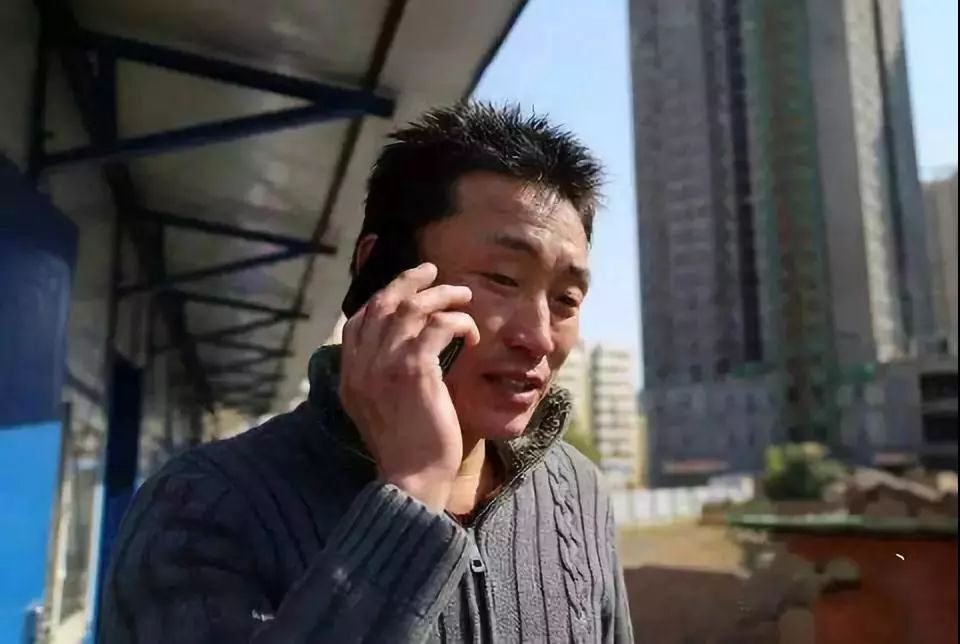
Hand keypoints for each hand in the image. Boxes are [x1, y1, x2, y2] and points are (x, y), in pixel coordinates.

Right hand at [339, 263, 480, 511]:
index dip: (383, 298)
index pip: (358, 321)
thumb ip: (381, 380)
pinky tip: (472, 334)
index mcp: (349, 376)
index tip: (406, 290)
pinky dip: (458, 322)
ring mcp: (385, 367)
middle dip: (408, 282)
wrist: (412, 479)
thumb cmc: (406, 451)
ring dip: (441, 296)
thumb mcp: (380, 411)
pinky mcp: (414, 371)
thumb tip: (402, 353)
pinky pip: (437, 326)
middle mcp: (361, 367)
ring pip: (411, 308)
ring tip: (463, 295)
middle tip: (432, 272)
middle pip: (381, 304)